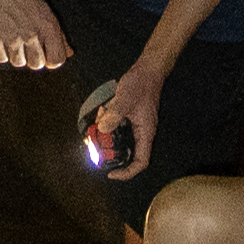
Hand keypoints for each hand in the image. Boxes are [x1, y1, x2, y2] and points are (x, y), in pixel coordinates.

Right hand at [0, 0, 70, 70]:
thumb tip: (69, 52)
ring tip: (13, 37)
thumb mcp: (47, 11)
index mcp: (48, 27)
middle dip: (32, 57)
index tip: (46, 55)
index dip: (51, 60)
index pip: (57, 60)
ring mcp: (12, 38)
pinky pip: (1, 58)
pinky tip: (2, 37)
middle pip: (37, 65)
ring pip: (18, 63)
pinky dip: (1, 51)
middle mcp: (32, 35)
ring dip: (16, 54)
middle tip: (26, 44)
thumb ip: (60, 35)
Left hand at [96, 56, 164, 179]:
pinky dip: (106, 123)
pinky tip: (101, 113)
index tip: (111, 173)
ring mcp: (135, 125)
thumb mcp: (125, 99)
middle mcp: (141, 132)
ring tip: (96, 127)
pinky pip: (116, 127)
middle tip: (95, 149)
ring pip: (119, 140)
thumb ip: (114, 114)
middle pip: (127, 153)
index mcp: (145, 133)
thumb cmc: (141, 84)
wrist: (147, 70)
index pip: (141, 162)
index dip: (127, 172)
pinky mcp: (129, 118)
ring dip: (106, 136)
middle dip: (110, 153)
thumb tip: (102, 130)